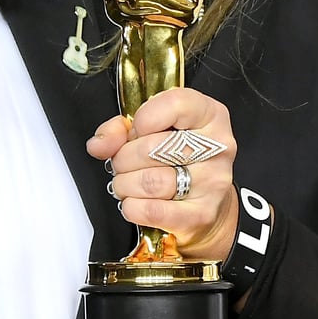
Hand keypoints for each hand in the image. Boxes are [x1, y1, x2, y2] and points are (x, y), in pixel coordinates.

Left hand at [86, 88, 238, 261]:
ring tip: (127, 183)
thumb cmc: (178, 161)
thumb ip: (121, 129)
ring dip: (125, 184)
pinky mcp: (202, 214)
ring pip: (150, 181)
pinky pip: (153, 210)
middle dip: (124, 158)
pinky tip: (134, 202)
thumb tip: (100, 143)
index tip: (135, 130)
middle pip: (154, 147)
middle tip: (123, 163)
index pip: (176, 104)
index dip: (144, 118)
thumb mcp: (153, 131)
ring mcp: (212, 182)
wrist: (205, 204)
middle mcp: (216, 147)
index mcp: (209, 115)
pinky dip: (132, 207)